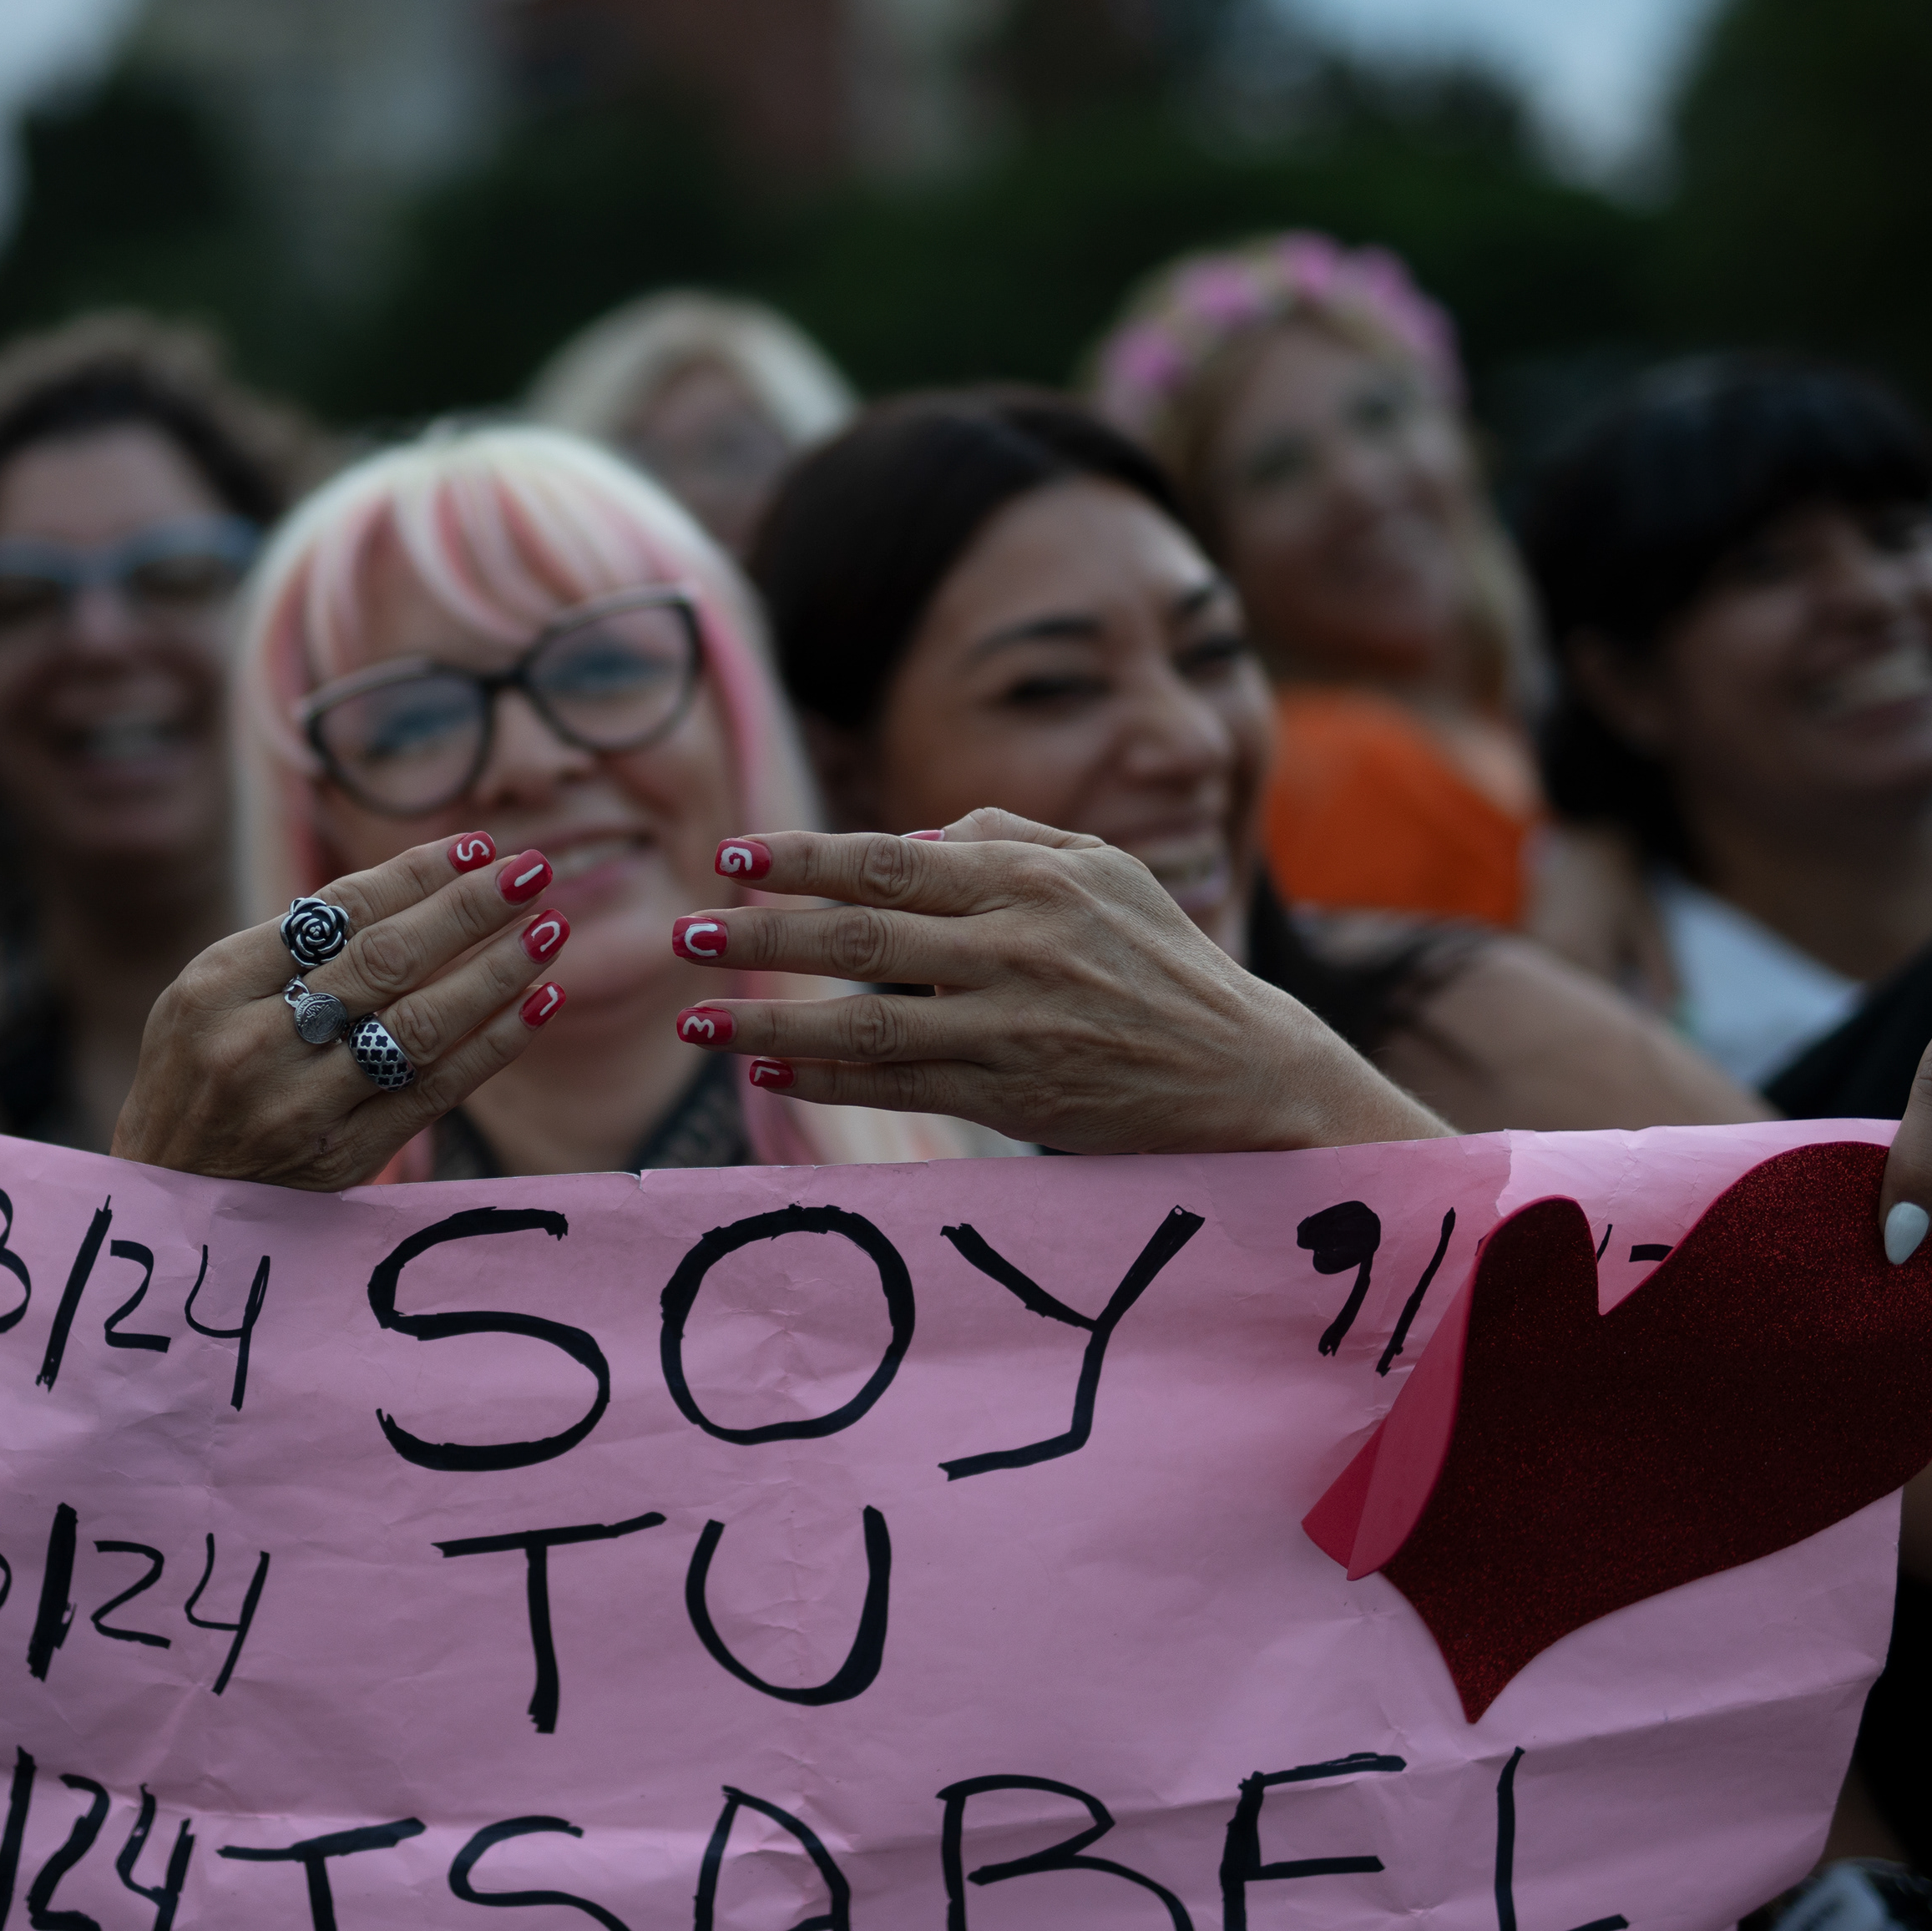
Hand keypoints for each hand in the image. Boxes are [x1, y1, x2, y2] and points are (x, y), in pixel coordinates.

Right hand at [109, 832, 571, 1191]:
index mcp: (217, 985)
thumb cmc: (196, 1073)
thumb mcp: (206, 996)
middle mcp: (258, 1042)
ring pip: (419, 1025)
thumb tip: (413, 888)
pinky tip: (538, 1003)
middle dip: (468, 909)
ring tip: (548, 929)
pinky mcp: (344, 1156)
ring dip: (495, 973)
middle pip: (385, 961)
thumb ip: (290, 948)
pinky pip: (435, 1090)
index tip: (477, 847)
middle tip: (532, 870)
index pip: (337, 913)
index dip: (416, 875)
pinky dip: (493, 1044)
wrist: (171, 1194)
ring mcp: (303, 1105)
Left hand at [665, 809, 1448, 1154]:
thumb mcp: (1108, 873)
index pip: (893, 860)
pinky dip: (828, 1079)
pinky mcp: (1012, 1096)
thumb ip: (1015, 839)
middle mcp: (1018, 946)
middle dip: (762, 932)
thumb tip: (923, 833)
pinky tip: (768, 1071)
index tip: (733, 856)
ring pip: (866, 1018)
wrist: (1246, 1073)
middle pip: (862, 934)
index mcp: (1035, 880)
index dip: (805, 859)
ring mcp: (1012, 1026)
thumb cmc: (1164, 965)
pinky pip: (899, 1085)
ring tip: (696, 1017)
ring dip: (770, 1019)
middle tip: (685, 929)